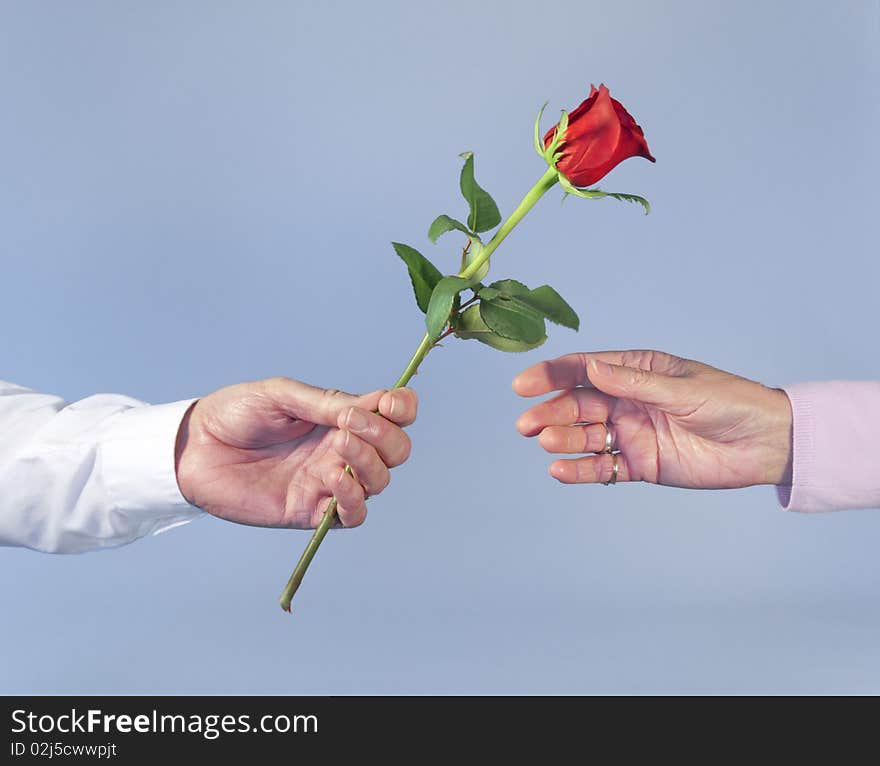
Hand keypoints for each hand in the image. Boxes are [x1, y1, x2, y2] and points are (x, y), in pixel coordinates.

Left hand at [174, 377, 417, 527]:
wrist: (193, 448)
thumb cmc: (235, 413)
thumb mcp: (282, 395)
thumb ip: (325, 403)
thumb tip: (368, 407)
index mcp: (341, 418)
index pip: (393, 415)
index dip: (403, 409)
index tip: (388, 403)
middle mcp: (342, 449)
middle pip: (395, 451)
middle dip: (386, 437)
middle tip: (349, 425)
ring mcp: (329, 481)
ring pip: (379, 482)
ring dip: (369, 464)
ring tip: (337, 446)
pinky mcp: (310, 511)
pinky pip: (352, 514)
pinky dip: (353, 498)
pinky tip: (333, 479)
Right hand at [513, 350, 791, 488]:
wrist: (766, 445)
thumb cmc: (730, 403)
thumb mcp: (681, 389)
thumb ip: (634, 383)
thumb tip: (591, 368)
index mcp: (637, 372)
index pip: (586, 370)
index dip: (552, 375)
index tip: (524, 384)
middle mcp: (628, 401)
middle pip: (578, 404)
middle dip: (550, 411)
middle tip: (527, 424)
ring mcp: (632, 434)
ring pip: (586, 436)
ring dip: (562, 439)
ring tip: (544, 442)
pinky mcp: (640, 465)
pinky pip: (603, 468)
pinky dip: (580, 470)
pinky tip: (560, 471)